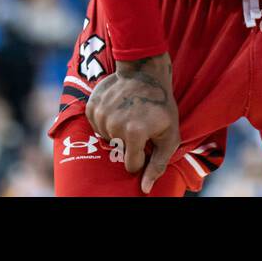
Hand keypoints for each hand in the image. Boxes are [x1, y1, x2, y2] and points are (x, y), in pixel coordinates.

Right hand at [85, 52, 179, 193]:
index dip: (141, 156)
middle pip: (118, 151)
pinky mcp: (91, 106)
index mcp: (134, 133)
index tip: (147, 141)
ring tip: (129, 112)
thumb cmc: (161, 105)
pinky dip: (105, 121)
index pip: (132, 165)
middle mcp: (114, 126)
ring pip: (106, 139)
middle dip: (129, 142)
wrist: (144, 71)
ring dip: (117, 131)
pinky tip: (118, 108)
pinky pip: (96, 126)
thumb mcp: (170, 135)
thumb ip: (158, 164)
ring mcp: (100, 115)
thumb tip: (145, 189)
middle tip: (140, 121)